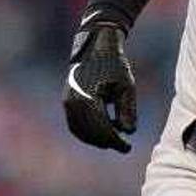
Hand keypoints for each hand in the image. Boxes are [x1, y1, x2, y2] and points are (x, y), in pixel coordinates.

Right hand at [63, 22, 136, 152]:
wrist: (96, 47)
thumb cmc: (114, 65)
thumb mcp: (126, 86)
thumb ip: (127, 110)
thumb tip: (128, 132)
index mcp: (88, 99)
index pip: (102, 130)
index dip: (115, 141)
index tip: (128, 147)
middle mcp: (74, 103)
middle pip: (90, 133)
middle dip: (107, 141)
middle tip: (123, 145)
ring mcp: (68, 102)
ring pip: (80, 131)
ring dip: (96, 138)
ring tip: (114, 136)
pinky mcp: (67, 100)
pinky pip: (74, 124)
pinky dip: (87, 131)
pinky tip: (103, 130)